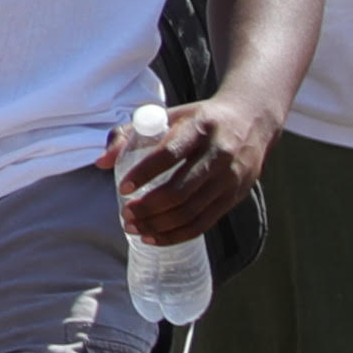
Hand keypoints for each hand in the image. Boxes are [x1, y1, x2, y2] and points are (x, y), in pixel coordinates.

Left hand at [114, 96, 271, 246]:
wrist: (251, 120)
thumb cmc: (198, 120)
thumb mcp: (167, 116)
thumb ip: (129, 134)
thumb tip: (101, 163)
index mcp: (200, 128)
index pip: (169, 153)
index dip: (144, 172)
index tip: (123, 186)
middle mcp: (220, 154)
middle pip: (181, 190)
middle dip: (148, 207)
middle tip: (125, 214)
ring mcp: (231, 179)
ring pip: (192, 211)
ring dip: (159, 224)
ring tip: (134, 227)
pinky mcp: (236, 196)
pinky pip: (205, 223)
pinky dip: (177, 234)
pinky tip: (155, 237)